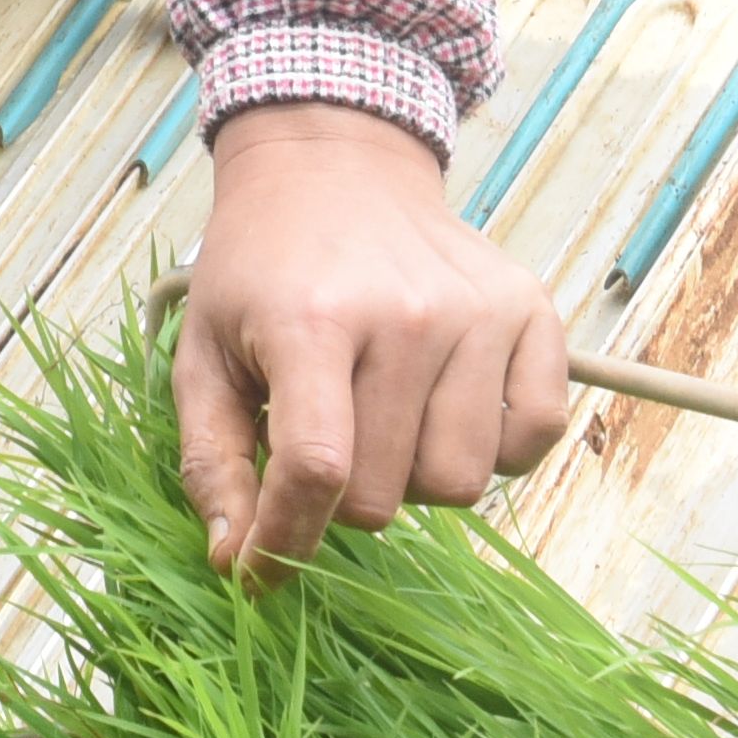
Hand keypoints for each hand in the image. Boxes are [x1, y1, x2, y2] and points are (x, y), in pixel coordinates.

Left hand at [178, 96, 568, 575]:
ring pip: (461, 484)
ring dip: (415, 473)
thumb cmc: (260, 268)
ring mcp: (479, 312)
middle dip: (343, 492)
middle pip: (387, 494)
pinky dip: (492, 446)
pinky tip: (445, 402)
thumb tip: (236, 561)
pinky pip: (532, 441)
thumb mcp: (204, 349)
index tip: (261, 572)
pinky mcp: (533, 312)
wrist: (334, 166)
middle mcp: (406, 314)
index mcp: (312, 318)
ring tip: (382, 411)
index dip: (287, 542)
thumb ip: (211, 459)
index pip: (317, 469)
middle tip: (324, 431)